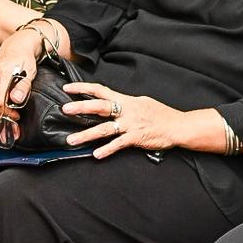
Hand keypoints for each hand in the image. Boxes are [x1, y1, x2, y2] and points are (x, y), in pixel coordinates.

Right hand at [0, 33, 39, 128]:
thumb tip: (16, 99)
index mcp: (2, 73)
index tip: (16, 119)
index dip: (7, 112)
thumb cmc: (25, 60)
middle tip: (12, 131)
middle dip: (3, 119)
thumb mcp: (30, 72)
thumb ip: (23, 86)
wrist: (16, 48)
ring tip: (3, 130)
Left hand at [62, 83, 184, 158]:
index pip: (101, 90)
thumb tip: (114, 103)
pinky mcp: (136, 138)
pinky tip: (96, 154)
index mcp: (126, 100)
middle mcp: (126, 111)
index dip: (83, 88)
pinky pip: (119, 144)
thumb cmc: (161, 115)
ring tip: (71, 140)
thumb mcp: (142, 103)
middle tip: (65, 109)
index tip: (68, 88)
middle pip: (100, 107)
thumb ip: (126, 104)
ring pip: (104, 129)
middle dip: (81, 107)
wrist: (178, 125)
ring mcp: (131, 124)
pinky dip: (107, 149)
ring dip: (86, 134)